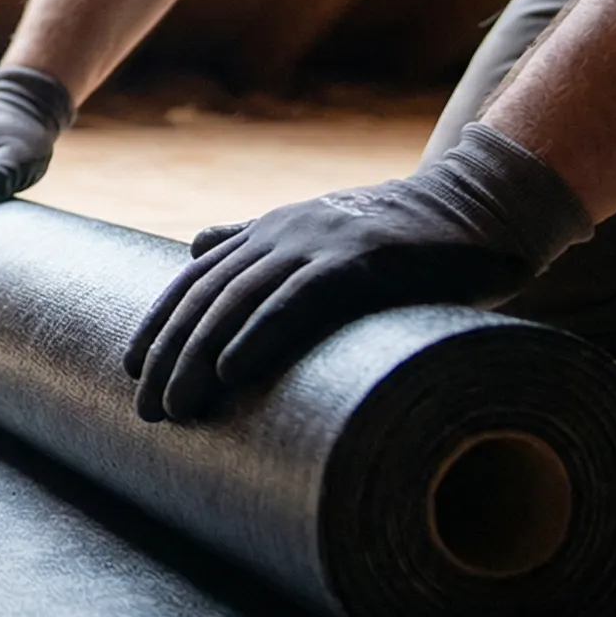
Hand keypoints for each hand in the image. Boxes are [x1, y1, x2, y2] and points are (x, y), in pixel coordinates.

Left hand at [123, 123, 592, 419]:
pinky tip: (231, 370)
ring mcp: (321, 243)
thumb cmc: (408, 238)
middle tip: (147, 409)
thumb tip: (197, 245)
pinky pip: (298, 301)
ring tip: (177, 405)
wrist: (484, 207)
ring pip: (239, 301)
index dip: (161, 322)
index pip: (196, 279)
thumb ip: (261, 243)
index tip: (131, 367)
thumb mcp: (325, 238)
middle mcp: (285, 233)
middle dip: (169, 354)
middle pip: (207, 296)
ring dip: (200, 357)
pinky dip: (259, 335)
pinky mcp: (363, 261)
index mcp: (272, 231)